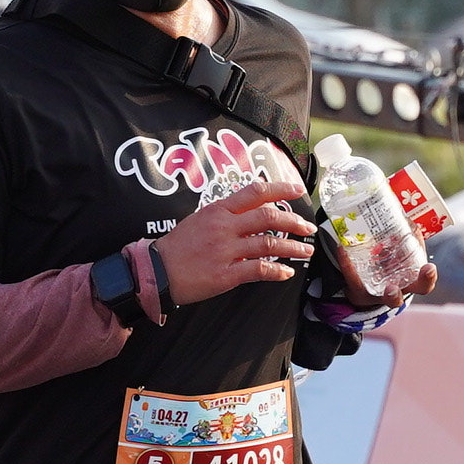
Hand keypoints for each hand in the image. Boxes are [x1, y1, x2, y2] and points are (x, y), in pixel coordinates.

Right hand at [156, 177, 315, 307]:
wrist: (156, 270)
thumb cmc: (178, 246)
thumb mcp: (200, 219)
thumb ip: (226, 214)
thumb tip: (250, 211)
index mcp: (218, 210)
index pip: (255, 192)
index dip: (280, 189)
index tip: (298, 190)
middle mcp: (224, 227)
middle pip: (268, 217)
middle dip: (294, 222)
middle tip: (308, 228)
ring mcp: (225, 250)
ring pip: (268, 244)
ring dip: (292, 248)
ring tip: (305, 251)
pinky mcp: (225, 274)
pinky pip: (258, 270)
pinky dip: (277, 271)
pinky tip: (286, 273)